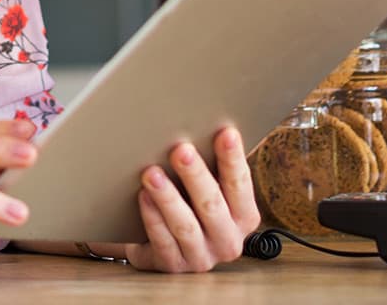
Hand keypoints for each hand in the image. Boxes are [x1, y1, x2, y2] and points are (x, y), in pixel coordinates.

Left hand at [118, 127, 260, 273]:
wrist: (165, 242)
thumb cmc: (191, 202)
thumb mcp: (209, 185)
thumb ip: (213, 164)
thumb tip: (207, 121)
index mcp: (244, 216)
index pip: (240, 185)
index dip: (233, 159)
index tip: (226, 132)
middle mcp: (227, 240)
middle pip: (212, 205)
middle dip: (195, 176)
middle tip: (180, 149)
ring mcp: (201, 257)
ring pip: (185, 226)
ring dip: (168, 197)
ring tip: (152, 173)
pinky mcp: (174, 266)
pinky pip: (163, 242)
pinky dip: (153, 218)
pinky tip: (143, 197)